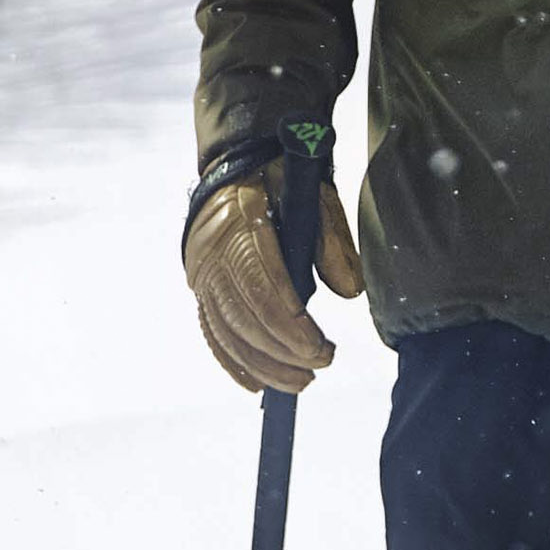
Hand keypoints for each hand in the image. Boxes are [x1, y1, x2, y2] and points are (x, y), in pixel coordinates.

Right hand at [180, 160, 362, 396]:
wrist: (236, 165)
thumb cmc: (279, 181)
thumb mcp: (313, 195)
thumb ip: (331, 241)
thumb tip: (349, 291)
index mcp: (241, 224)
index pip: (262, 286)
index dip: (291, 326)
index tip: (323, 349)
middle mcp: (212, 252)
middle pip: (244, 316)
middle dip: (283, 350)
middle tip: (321, 365)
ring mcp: (202, 272)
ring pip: (227, 331)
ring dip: (264, 365)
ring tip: (301, 382)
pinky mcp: (201, 287)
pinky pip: (213, 332)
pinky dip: (234, 362)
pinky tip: (258, 384)